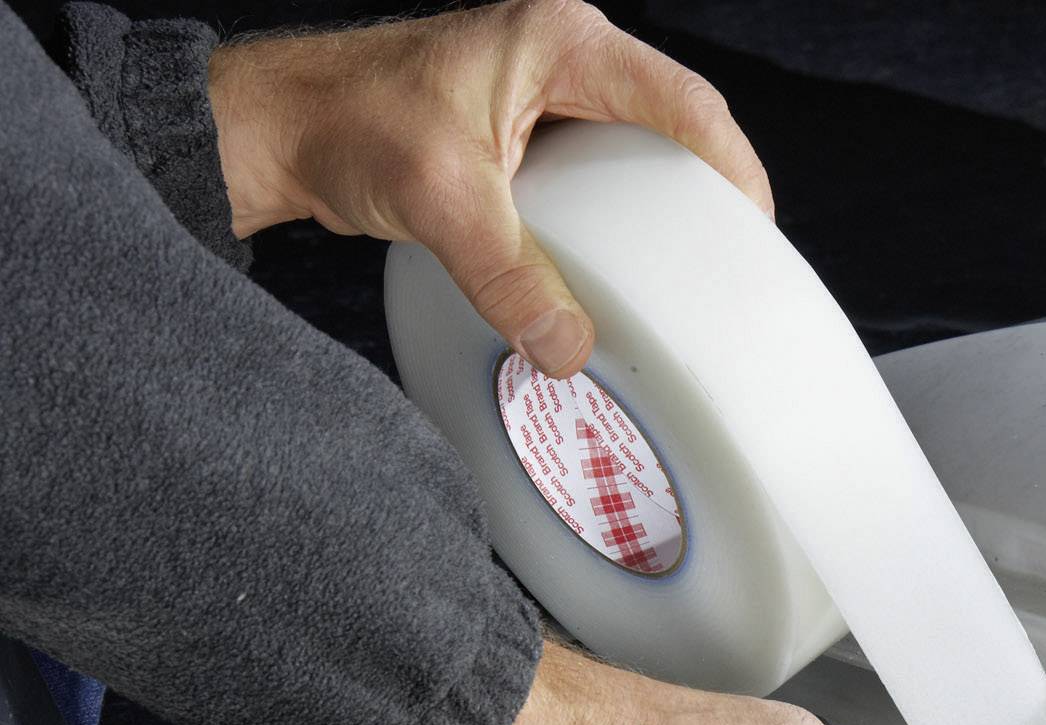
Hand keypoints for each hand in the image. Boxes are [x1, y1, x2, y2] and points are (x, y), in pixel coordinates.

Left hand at [206, 0, 770, 376]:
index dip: (732, 165)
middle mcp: (561, 54)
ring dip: (661, 201)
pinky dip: (618, 211)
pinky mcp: (524, 125)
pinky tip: (620, 260)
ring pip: (638, 144)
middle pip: (675, 119)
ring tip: (687, 264)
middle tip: (734, 254)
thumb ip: (510, 279)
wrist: (279, 125)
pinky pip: (599, 165)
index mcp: (559, 42)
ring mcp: (544, 89)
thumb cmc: (345, 123)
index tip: (755, 227)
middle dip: (709, 185)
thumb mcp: (441, 204)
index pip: (684, 101)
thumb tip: (568, 351)